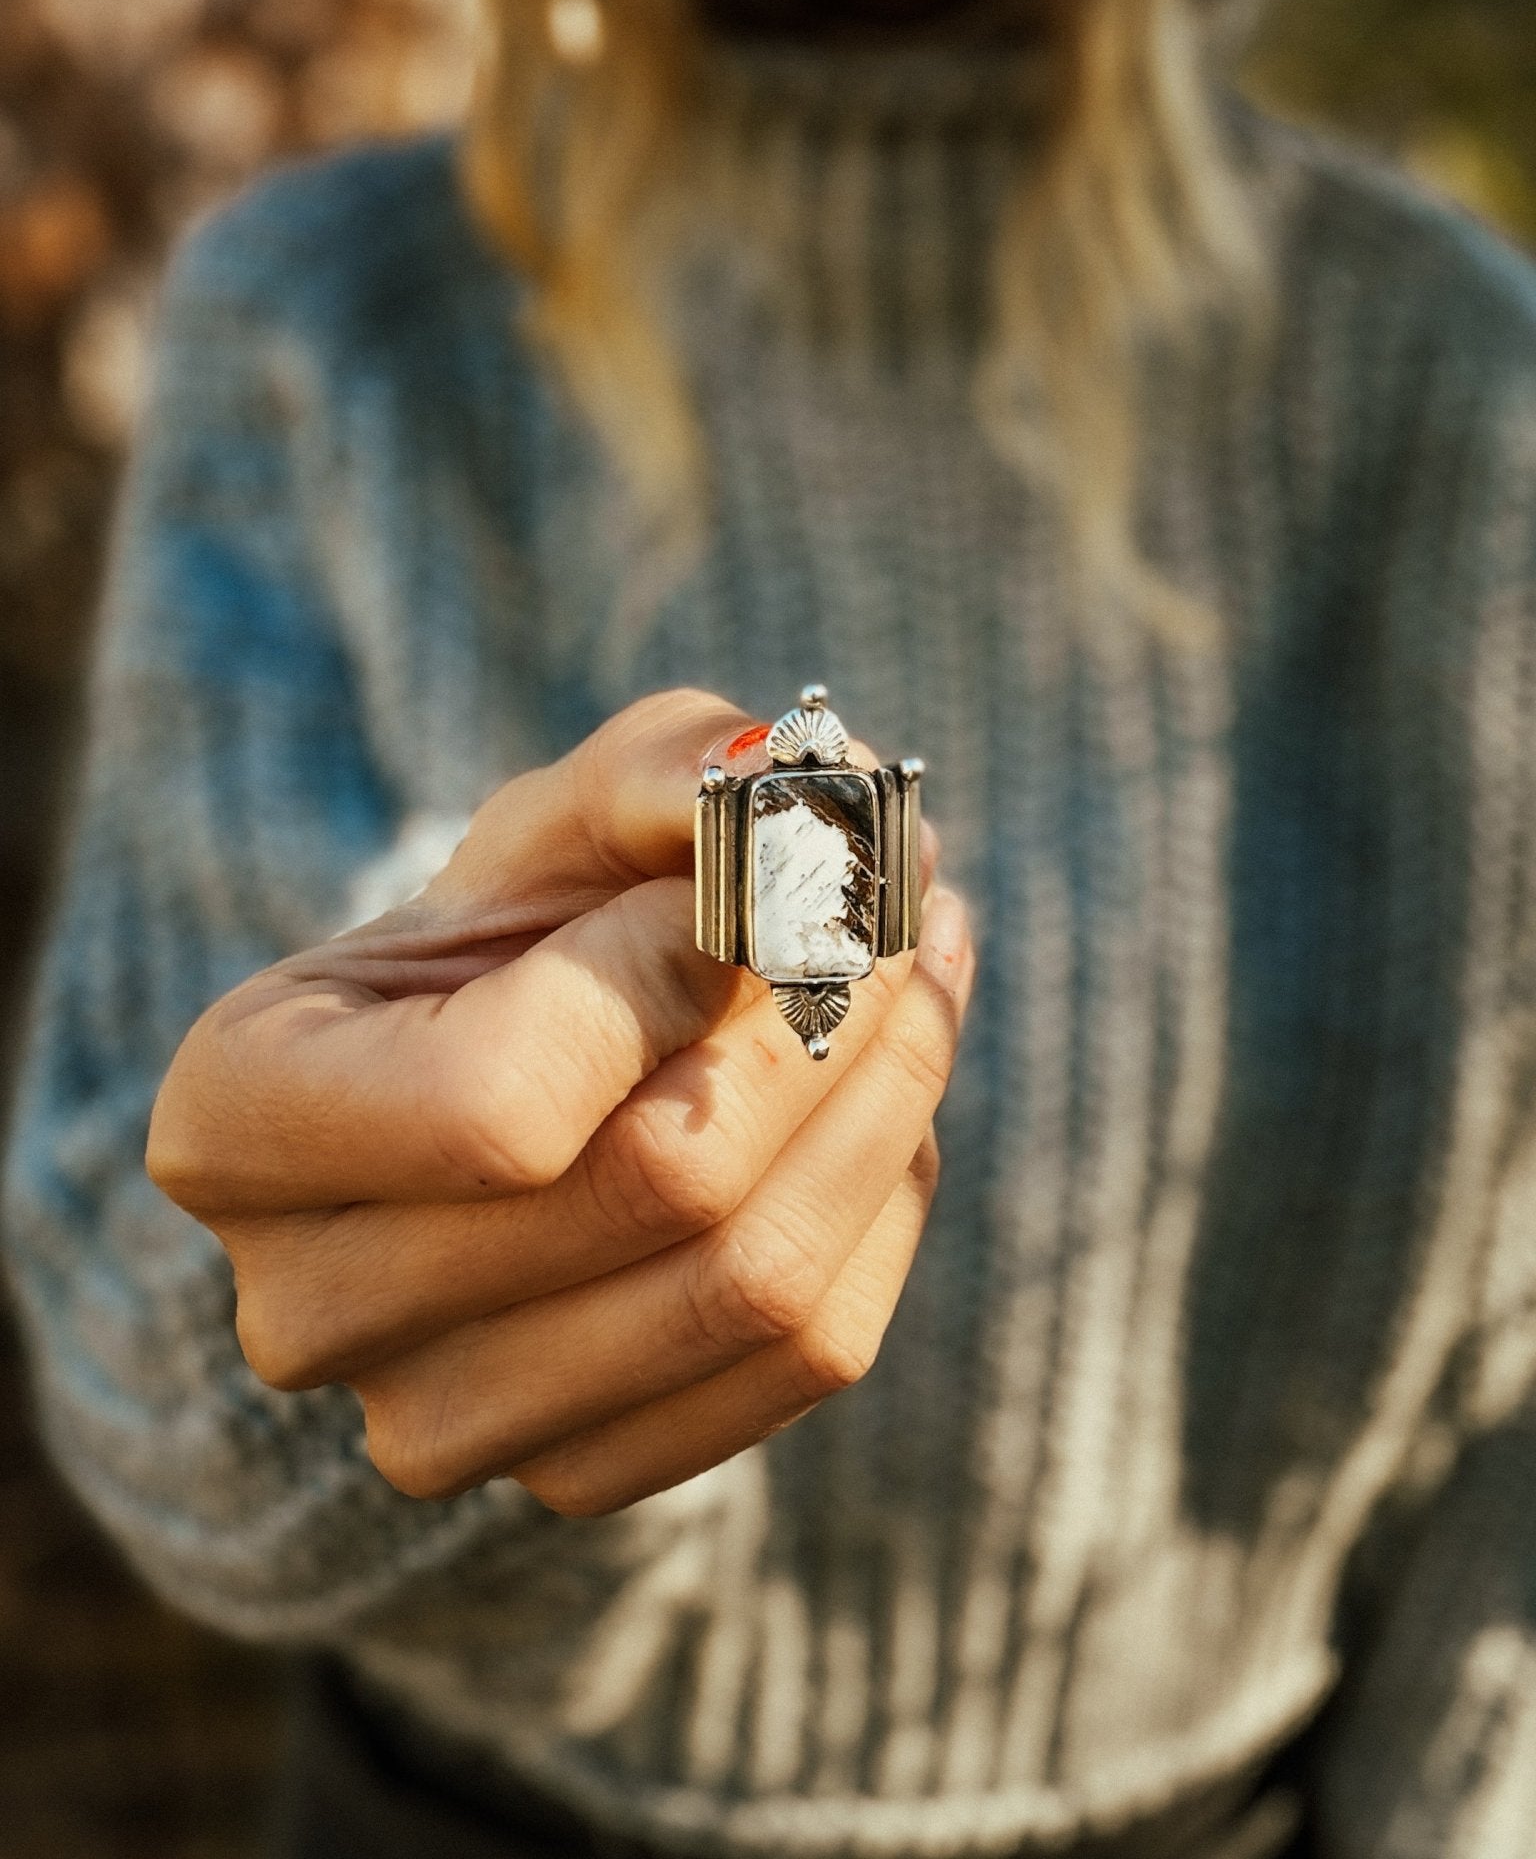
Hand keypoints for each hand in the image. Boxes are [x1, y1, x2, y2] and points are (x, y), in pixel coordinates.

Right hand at [147, 690, 975, 1515]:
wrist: (505, 1090)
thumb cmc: (512, 938)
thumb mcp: (563, 818)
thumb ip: (671, 776)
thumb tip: (823, 808)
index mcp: (236, 1119)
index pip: (499, 1099)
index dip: (666, 981)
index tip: (749, 892)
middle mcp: (308, 1304)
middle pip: (658, 1191)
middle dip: (824, 1025)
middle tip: (902, 916)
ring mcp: (439, 1419)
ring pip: (757, 1285)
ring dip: (887, 1105)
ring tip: (920, 983)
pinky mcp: (575, 1473)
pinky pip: (804, 1359)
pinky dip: (882, 1210)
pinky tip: (889, 1104)